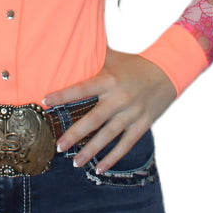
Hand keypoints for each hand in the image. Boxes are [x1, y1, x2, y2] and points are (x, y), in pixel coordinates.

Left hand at [42, 48, 175, 173]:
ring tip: (75, 162)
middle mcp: (120, 98)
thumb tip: (69, 43)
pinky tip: (100, 168)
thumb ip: (93, 55)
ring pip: (109, 135)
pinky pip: (126, 144)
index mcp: (109, 79)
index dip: (63, 95)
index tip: (45, 101)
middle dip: (75, 134)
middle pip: (94, 119)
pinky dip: (113, 157)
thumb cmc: (133, 65)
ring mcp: (132, 113)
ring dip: (91, 150)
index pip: (82, 88)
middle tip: (58, 146)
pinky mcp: (143, 124)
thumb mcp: (113, 57)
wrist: (167, 72)